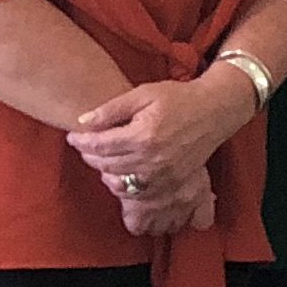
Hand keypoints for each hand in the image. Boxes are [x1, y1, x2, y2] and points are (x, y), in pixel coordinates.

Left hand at [69, 72, 246, 236]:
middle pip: (105, 165)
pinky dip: (121, 184)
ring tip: (99, 156)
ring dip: (102, 171)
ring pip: (118, 182)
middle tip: (84, 144)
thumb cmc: (178, 98)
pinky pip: (137, 192)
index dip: (81, 141)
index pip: (100, 145)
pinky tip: (118, 171)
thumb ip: (112, 109)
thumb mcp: (143, 94)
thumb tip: (83, 121)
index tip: (72, 135)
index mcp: (143, 135)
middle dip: (89, 155)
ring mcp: (162, 174)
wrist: (213, 112)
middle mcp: (151, 159)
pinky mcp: (170, 182)